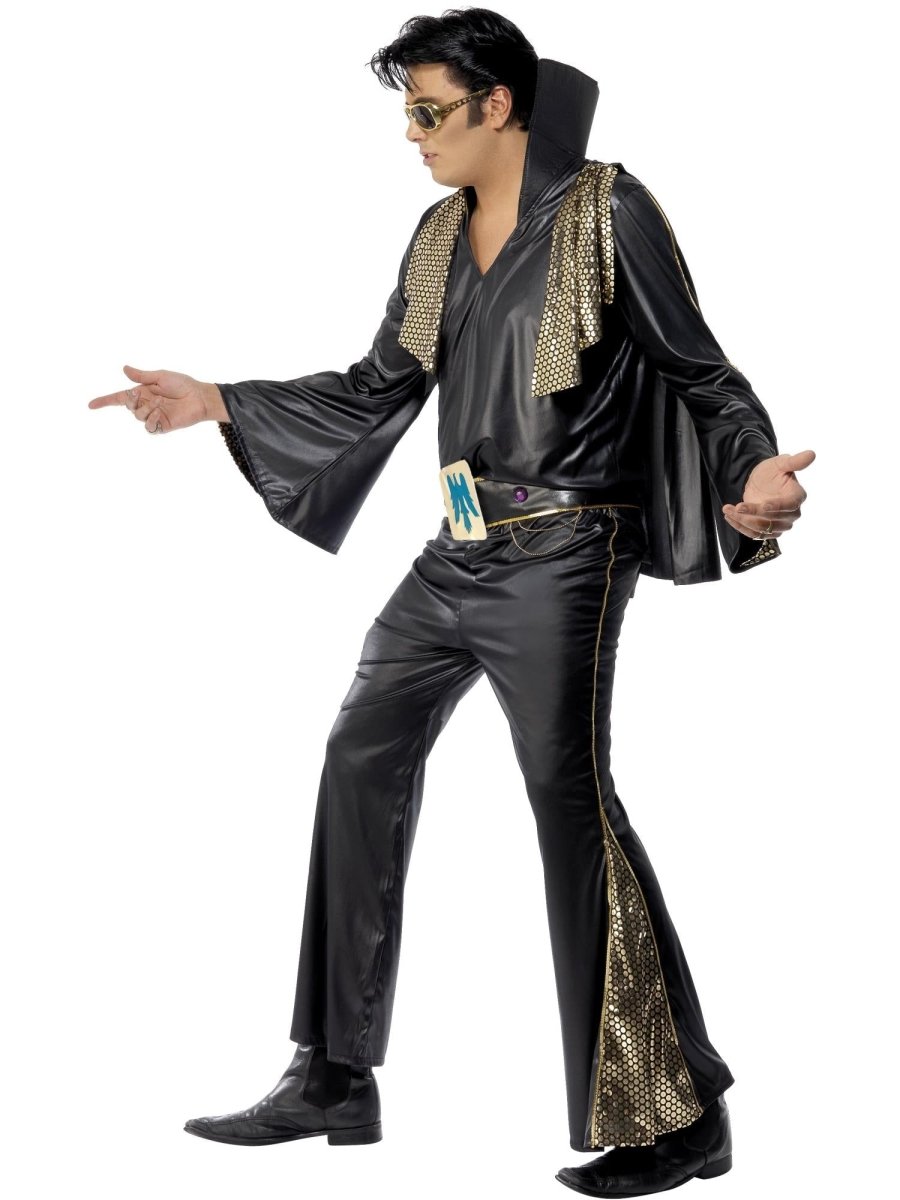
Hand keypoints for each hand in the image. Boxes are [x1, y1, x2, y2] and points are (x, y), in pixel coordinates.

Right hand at [87, 364, 224, 431]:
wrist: (199, 397)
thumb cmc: (183, 384)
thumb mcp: (160, 376)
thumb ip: (141, 376)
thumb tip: (124, 369)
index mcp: (142, 392)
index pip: (119, 398)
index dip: (105, 401)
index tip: (91, 405)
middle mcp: (146, 404)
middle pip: (128, 406)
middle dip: (133, 400)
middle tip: (144, 393)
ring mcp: (154, 416)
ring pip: (138, 416)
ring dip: (147, 408)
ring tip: (161, 402)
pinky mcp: (162, 426)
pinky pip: (149, 427)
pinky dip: (152, 419)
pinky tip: (160, 412)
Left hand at [722, 449, 814, 539]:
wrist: (759, 481)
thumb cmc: (772, 471)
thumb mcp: (780, 463)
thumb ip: (794, 462)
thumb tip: (812, 454)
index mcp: (797, 497)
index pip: (790, 506)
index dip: (777, 507)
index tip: (763, 505)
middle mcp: (791, 514)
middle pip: (773, 520)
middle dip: (754, 514)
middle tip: (737, 507)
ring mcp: (779, 524)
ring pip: (762, 529)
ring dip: (743, 521)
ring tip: (727, 510)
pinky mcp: (767, 530)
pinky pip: (753, 534)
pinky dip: (740, 527)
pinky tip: (729, 516)